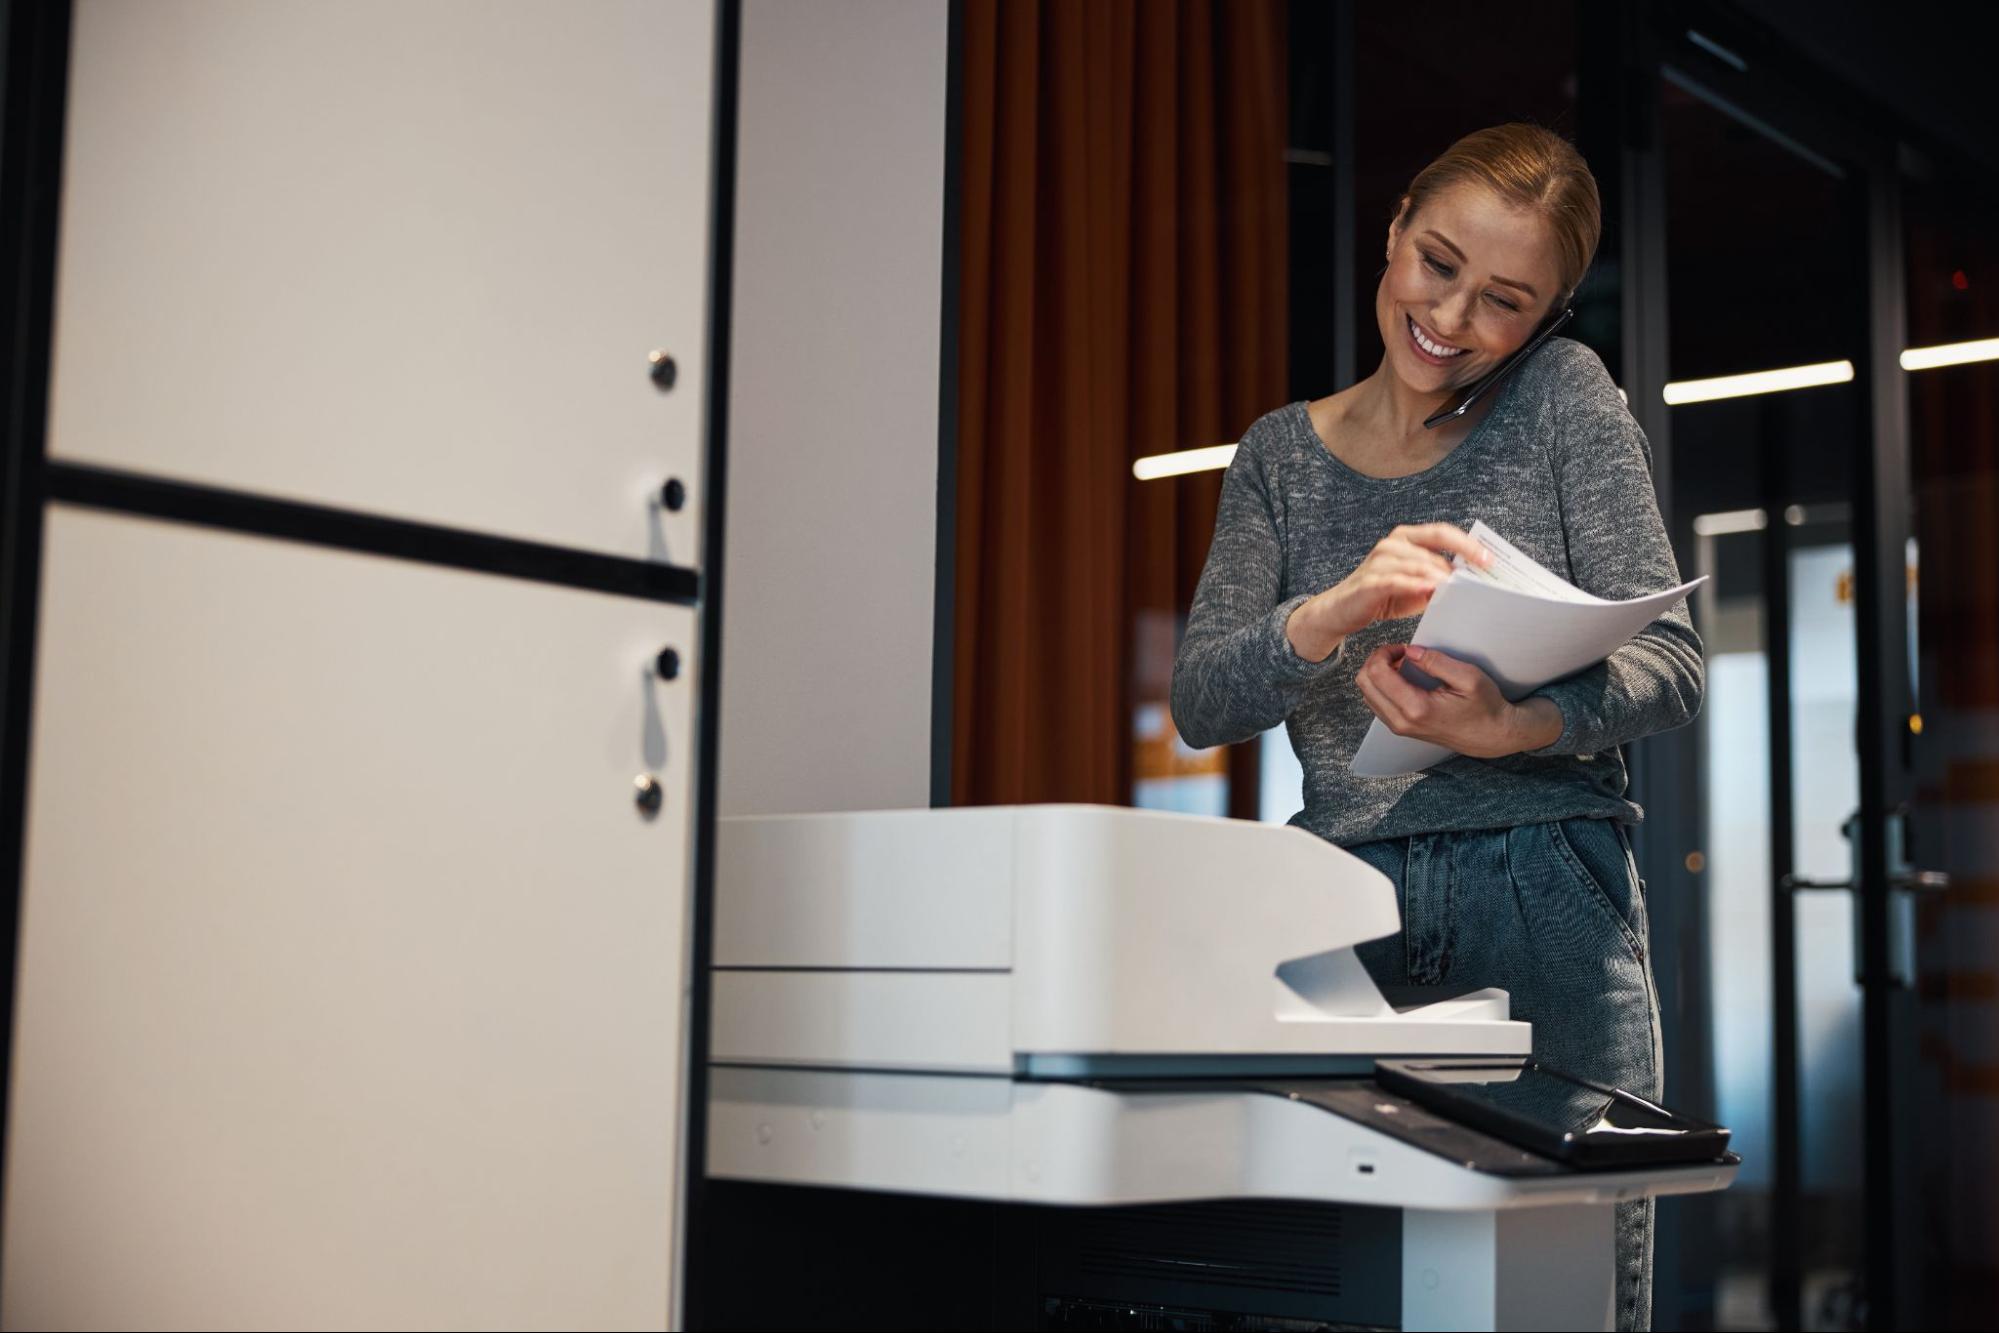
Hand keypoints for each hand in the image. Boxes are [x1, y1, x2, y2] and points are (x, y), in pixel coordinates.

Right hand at [1286, 523, 1492, 661]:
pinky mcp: (1370, 581)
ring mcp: (1379, 561)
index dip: (1467, 545)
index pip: (1442, 533)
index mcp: (1406, 538)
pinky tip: (1431, 591)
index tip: (1489, 559)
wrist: (1339, 611)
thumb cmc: (1380, 597)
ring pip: (1418, 565)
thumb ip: (1438, 581)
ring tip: (1460, 592)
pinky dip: (1416, 585)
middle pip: (1433, 552)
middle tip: (1479, 584)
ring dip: (1441, 579)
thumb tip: (1468, 584)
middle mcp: (1392, 544)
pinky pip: (1398, 581)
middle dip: (1458, 569)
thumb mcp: (1416, 588)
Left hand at [1353, 643, 1562, 757]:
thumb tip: (1409, 651)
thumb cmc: (1485, 706)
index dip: (1384, 652)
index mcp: (1415, 708)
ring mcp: (1398, 727)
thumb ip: (1436, 662)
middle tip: (1399, 652)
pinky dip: (1382, 685)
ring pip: (1367, 693)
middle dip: (1376, 660)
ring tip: (1402, 663)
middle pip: (1364, 683)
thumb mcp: (1468, 677)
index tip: (1403, 647)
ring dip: (1378, 673)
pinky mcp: (1400, 728)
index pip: (1377, 673)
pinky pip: (1377, 702)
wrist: (1491, 736)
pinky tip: (1402, 677)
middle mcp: (1401, 721)